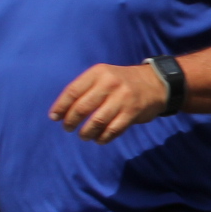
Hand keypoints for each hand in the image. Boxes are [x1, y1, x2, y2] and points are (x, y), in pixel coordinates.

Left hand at [50, 61, 170, 142]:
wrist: (156, 83)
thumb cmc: (122, 82)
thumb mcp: (104, 76)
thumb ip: (86, 89)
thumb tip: (63, 111)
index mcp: (98, 72)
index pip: (73, 90)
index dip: (61, 106)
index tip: (54, 117)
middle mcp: (109, 83)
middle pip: (82, 107)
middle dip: (71, 121)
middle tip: (68, 128)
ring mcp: (122, 98)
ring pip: (97, 121)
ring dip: (86, 132)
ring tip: (84, 135)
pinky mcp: (132, 112)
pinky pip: (113, 130)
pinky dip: (103, 138)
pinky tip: (99, 139)